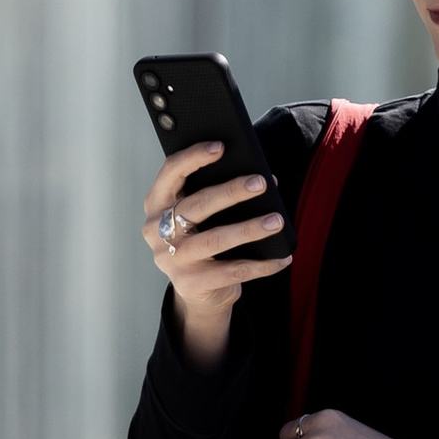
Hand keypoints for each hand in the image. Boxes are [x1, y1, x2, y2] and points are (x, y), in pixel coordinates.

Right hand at [142, 139, 290, 369]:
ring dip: (249, 229)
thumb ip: (216, 193)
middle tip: (260, 182)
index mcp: (157, 203)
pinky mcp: (190, 284)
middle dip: (230, 192)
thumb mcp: (201, 214)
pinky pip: (232, 271)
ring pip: (214, 240)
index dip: (194, 158)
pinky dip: (261, 264)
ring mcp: (171, 260)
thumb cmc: (203, 238)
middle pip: (196, 206)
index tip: (220, 147)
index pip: (170, 172)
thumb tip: (264, 178)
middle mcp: (156, 231)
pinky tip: (282, 257)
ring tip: (276, 220)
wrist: (198, 291)